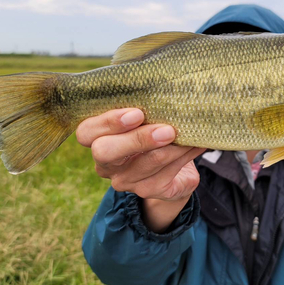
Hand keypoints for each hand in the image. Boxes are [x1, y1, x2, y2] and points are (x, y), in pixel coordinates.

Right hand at [76, 108, 204, 230]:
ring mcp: (126, 181)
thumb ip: (145, 109)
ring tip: (189, 134)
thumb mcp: (146, 120)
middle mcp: (107, 164)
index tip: (137, 114)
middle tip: (167, 130)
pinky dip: (185, 155)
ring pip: (147, 163)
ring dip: (173, 147)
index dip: (108, 122)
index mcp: (98, 140)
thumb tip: (168, 93)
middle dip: (138, 139)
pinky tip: (197, 145)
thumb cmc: (153, 133)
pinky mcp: (149, 191)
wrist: (174, 170)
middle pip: (106, 152)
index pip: (87, 132)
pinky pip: (168, 173)